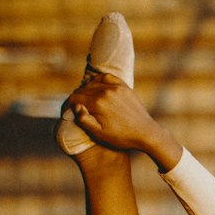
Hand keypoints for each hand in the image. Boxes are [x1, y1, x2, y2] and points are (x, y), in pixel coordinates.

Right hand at [61, 74, 182, 169]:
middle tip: (77, 108)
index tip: (68, 111)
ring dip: (86, 90)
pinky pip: (106, 77)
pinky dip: (98, 81)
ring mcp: (116, 87)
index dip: (69, 105)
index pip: (75, 98)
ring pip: (92, 83)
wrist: (146, 134)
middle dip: (77, 99)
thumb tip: (75, 106)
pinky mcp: (124, 86)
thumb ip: (84, 120)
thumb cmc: (122, 137)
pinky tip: (97, 88)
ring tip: (86, 101)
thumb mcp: (99, 134)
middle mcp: (105, 91)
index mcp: (98, 103)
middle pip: (82, 90)